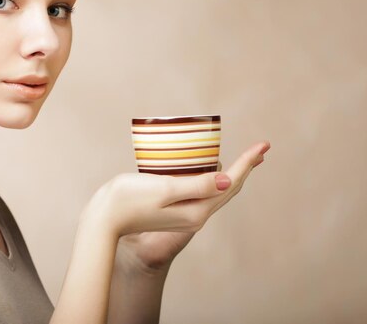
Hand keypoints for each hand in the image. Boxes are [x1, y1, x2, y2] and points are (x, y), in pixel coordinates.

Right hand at [87, 141, 269, 273]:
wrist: (103, 220)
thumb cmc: (128, 200)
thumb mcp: (163, 189)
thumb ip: (196, 185)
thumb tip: (226, 178)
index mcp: (197, 211)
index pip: (230, 183)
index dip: (247, 163)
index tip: (262, 145)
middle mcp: (195, 216)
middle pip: (228, 189)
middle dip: (245, 168)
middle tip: (260, 150)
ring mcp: (184, 215)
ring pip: (216, 191)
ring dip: (231, 174)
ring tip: (244, 159)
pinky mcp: (173, 210)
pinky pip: (202, 192)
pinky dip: (212, 178)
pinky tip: (209, 169)